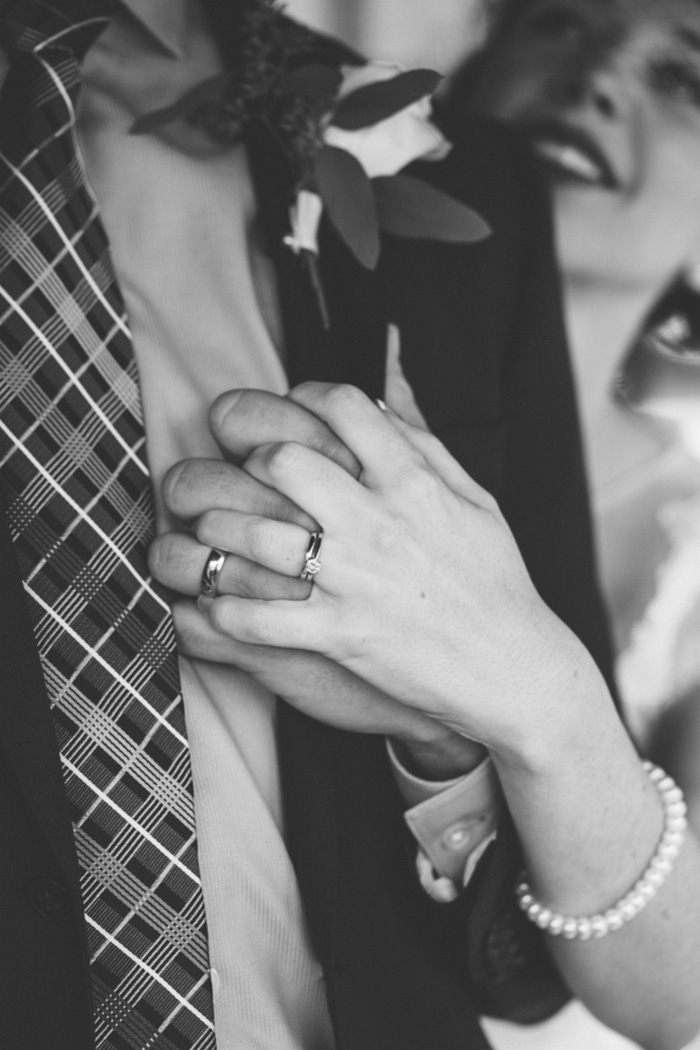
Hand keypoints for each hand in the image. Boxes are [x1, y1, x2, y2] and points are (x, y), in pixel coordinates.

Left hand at [149, 389, 484, 777]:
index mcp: (413, 483)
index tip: (292, 412)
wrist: (512, 667)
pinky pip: (256, 618)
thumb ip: (423, 440)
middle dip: (254, 459)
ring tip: (222, 532)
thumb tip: (388, 380)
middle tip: (250, 474)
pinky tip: (222, 600)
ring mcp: (354, 581)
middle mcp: (378, 524)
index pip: (343, 406)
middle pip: (283, 460)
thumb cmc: (494, 580)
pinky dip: (227, 608)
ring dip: (225, 528)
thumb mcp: (474, 498)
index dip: (304, 397)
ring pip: (254, 534)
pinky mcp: (338, 636)